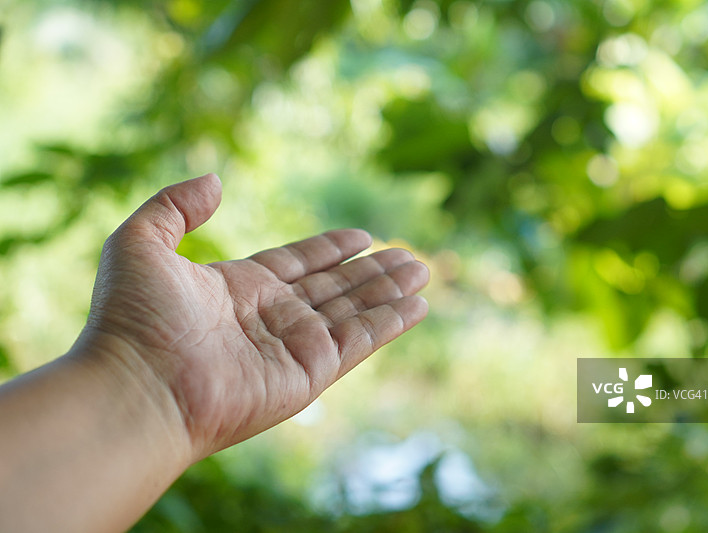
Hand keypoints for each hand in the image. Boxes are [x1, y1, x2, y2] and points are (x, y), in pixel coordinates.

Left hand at [83, 173, 428, 459]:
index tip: (362, 235)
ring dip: (390, 291)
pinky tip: (418, 305)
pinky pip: (360, 340)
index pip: (298, 263)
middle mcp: (271, 317)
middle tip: (411, 255)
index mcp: (239, 288)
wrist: (136, 389)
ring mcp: (293, 346)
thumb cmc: (131, 320)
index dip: (330, 248)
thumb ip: (175, 206)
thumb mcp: (140, 242)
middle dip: (373, 271)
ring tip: (422, 270)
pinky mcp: (310, 372)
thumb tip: (216, 180)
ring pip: (355, 310)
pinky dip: (390, 322)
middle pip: (335, 286)